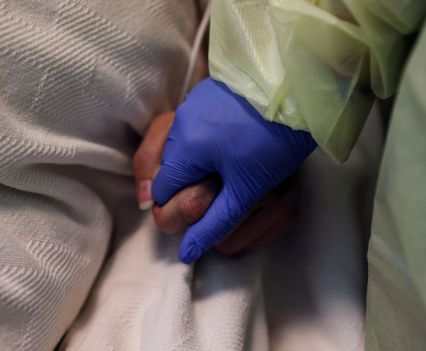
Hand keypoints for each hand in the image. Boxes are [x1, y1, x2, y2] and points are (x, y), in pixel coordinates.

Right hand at [151, 78, 315, 262]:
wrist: (298, 90)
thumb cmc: (275, 142)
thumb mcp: (245, 189)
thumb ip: (213, 223)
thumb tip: (186, 252)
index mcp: (184, 147)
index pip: (160, 192)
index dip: (179, 205)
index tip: (206, 204)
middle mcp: (179, 122)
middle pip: (165, 170)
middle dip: (186, 183)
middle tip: (218, 185)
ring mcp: (190, 103)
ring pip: (176, 147)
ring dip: (193, 160)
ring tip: (227, 160)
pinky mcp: (203, 93)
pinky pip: (188, 125)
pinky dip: (200, 139)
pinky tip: (228, 139)